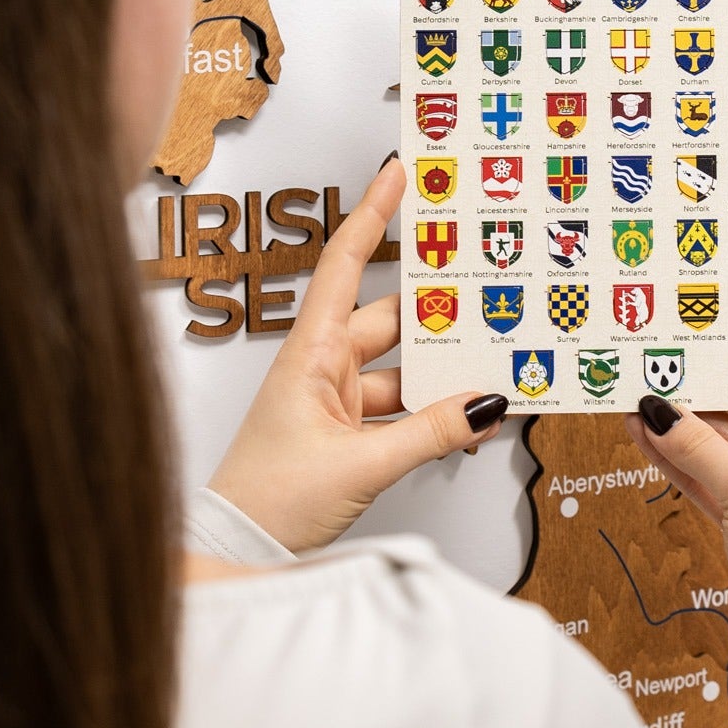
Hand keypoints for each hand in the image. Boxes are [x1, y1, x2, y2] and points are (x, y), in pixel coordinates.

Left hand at [206, 158, 508, 551]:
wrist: (236, 553)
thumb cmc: (267, 501)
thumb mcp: (361, 464)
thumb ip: (430, 434)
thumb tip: (483, 405)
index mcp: (310, 353)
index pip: (345, 265)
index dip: (373, 215)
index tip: (398, 174)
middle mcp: (321, 367)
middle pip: (390, 321)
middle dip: (438, 314)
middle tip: (483, 290)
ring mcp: (334, 400)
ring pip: (403, 370)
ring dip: (443, 378)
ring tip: (492, 374)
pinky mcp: (346, 433)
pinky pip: (401, 409)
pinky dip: (433, 417)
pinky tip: (466, 426)